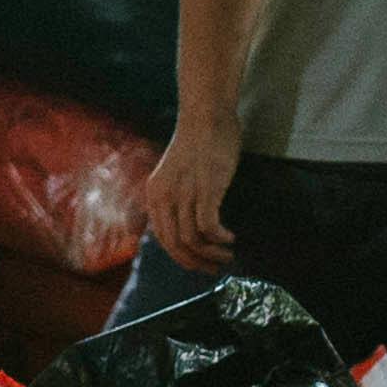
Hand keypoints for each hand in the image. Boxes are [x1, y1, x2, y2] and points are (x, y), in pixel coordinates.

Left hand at [148, 113, 241, 276]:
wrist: (206, 118)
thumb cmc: (197, 144)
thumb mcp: (176, 176)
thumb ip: (176, 199)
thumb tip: (187, 225)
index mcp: (155, 196)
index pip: (163, 239)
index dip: (181, 257)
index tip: (199, 264)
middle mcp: (165, 198)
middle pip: (176, 244)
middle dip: (196, 262)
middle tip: (216, 268)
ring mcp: (184, 194)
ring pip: (193, 239)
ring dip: (212, 253)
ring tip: (227, 254)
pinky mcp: (206, 189)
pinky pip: (208, 225)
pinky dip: (219, 237)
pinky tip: (230, 238)